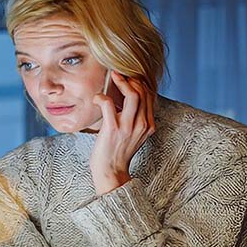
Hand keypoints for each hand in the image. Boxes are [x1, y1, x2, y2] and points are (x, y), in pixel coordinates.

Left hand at [90, 71, 154, 195]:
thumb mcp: (133, 134)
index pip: (149, 96)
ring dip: (121, 82)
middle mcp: (142, 125)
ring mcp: (128, 127)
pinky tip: (97, 99)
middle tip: (118, 74)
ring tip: (112, 78)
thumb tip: (126, 96)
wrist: (110, 172)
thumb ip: (135, 118)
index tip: (128, 77)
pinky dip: (101, 97)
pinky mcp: (113, 129)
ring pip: (132, 94)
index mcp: (148, 125)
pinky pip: (109, 104)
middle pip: (143, 92)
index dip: (139, 82)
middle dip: (131, 79)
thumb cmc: (117, 152)